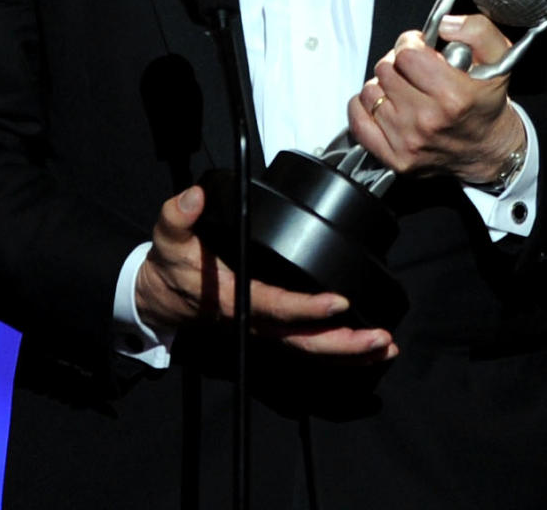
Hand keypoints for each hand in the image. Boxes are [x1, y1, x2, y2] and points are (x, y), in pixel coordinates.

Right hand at [135, 186, 398, 360]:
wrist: (161, 295)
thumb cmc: (170, 265)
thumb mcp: (167, 236)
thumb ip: (178, 214)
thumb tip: (196, 196)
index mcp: (235, 298)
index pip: (276, 306)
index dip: (307, 308)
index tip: (339, 301)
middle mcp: (255, 320)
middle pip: (303, 340)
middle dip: (343, 343)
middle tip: (380, 338)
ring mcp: (265, 328)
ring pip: (309, 347)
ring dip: (348, 351)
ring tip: (385, 346)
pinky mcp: (273, 328)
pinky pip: (307, 344)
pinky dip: (338, 350)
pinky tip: (368, 348)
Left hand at [347, 15, 525, 184]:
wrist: (488, 151)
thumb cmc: (486, 104)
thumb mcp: (499, 60)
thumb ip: (478, 31)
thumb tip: (444, 24)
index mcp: (453, 96)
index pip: (406, 53)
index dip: (411, 44)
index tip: (420, 49)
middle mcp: (427, 121)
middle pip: (385, 70)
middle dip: (398, 63)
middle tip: (414, 70)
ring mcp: (408, 142)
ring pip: (370, 92)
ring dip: (384, 86)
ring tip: (404, 90)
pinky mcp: (394, 158)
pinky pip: (358, 121)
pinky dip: (364, 108)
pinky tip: (385, 105)